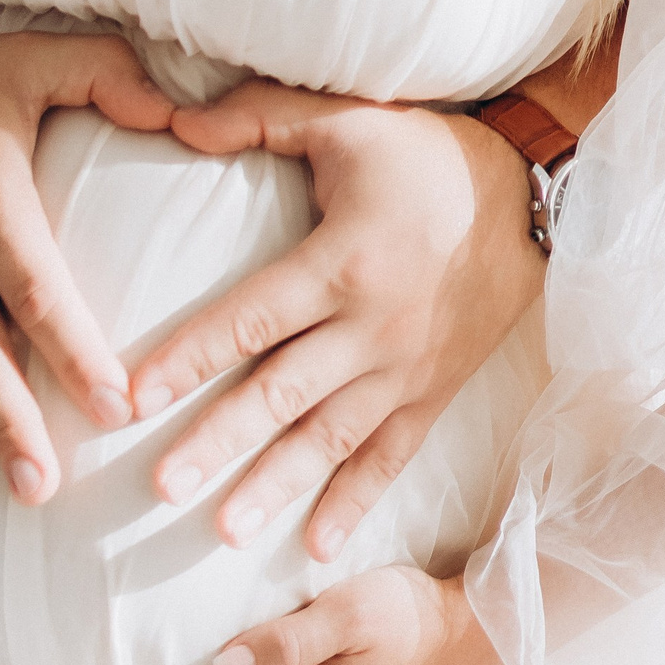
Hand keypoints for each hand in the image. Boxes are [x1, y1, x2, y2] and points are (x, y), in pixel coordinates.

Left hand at [126, 87, 542, 561]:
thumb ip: (254, 118)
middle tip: (160, 488)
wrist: (533, 196)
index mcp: (340, 262)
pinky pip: (391, 456)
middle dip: (218, 442)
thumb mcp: (343, 120)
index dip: (188, 356)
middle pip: (280, 393)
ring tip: (224, 532)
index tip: (131, 395)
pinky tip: (318, 547)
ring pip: (330, 439)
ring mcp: (405, 369)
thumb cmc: (425, 154)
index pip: (249, 317)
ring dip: (277, 486)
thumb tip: (172, 117)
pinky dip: (356, 502)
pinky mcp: (434, 391)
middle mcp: (371, 327)